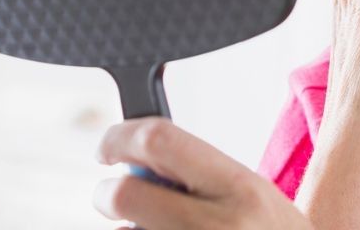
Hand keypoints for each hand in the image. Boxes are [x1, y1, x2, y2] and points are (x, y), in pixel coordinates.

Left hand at [93, 116, 308, 228]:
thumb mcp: (252, 194)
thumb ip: (200, 174)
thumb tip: (135, 160)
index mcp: (239, 187)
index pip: (161, 140)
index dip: (121, 137)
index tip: (107, 148)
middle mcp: (217, 225)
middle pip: (124, 194)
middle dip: (107, 193)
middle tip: (114, 197)